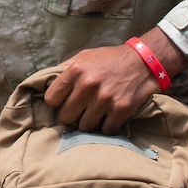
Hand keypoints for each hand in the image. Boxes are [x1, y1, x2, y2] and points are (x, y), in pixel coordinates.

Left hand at [44, 31, 179, 133]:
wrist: (143, 61)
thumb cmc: (110, 59)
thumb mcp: (84, 57)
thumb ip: (65, 69)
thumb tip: (44, 83)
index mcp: (76, 71)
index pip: (51, 100)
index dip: (57, 102)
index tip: (64, 102)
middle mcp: (88, 85)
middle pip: (66, 117)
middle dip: (72, 115)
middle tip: (79, 110)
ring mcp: (105, 99)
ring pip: (84, 127)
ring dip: (89, 122)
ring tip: (95, 113)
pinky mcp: (121, 110)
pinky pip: (105, 130)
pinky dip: (106, 126)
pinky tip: (109, 116)